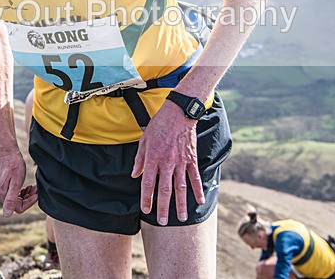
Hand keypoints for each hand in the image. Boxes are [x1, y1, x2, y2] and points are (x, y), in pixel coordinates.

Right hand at [0, 148, 37, 215]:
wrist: (9, 152)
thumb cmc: (14, 165)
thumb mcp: (16, 182)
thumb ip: (11, 199)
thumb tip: (7, 215)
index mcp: (2, 196)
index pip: (19, 208)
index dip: (29, 203)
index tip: (37, 194)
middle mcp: (1, 195)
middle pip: (18, 204)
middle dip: (29, 198)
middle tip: (36, 188)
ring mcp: (3, 190)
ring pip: (18, 199)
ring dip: (27, 195)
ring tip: (33, 187)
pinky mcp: (6, 186)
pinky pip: (16, 194)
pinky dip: (24, 191)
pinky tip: (28, 186)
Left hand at [131, 101, 203, 224]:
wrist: (179, 112)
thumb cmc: (159, 124)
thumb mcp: (144, 139)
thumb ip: (139, 159)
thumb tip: (134, 175)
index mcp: (153, 157)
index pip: (148, 182)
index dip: (146, 198)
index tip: (145, 209)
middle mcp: (167, 162)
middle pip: (164, 189)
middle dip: (163, 207)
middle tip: (162, 221)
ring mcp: (181, 162)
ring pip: (181, 187)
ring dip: (181, 204)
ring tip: (181, 218)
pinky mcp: (191, 159)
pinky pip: (195, 177)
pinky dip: (198, 190)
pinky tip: (199, 201)